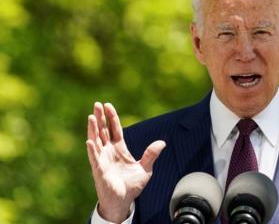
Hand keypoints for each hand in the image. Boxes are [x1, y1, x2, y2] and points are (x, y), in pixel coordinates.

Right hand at [86, 102, 165, 222]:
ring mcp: (102, 160)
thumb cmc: (132, 185)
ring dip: (93, 129)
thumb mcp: (145, 168)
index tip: (108, 105)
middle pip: (103, 131)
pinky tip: (90, 141)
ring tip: (92, 116)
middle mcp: (109, 152)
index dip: (112, 118)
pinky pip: (95, 159)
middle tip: (97, 104)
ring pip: (96, 141)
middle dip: (100, 118)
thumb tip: (162, 143)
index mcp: (119, 149)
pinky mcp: (99, 171)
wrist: (124, 201)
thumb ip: (151, 155)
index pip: (114, 130)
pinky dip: (92, 150)